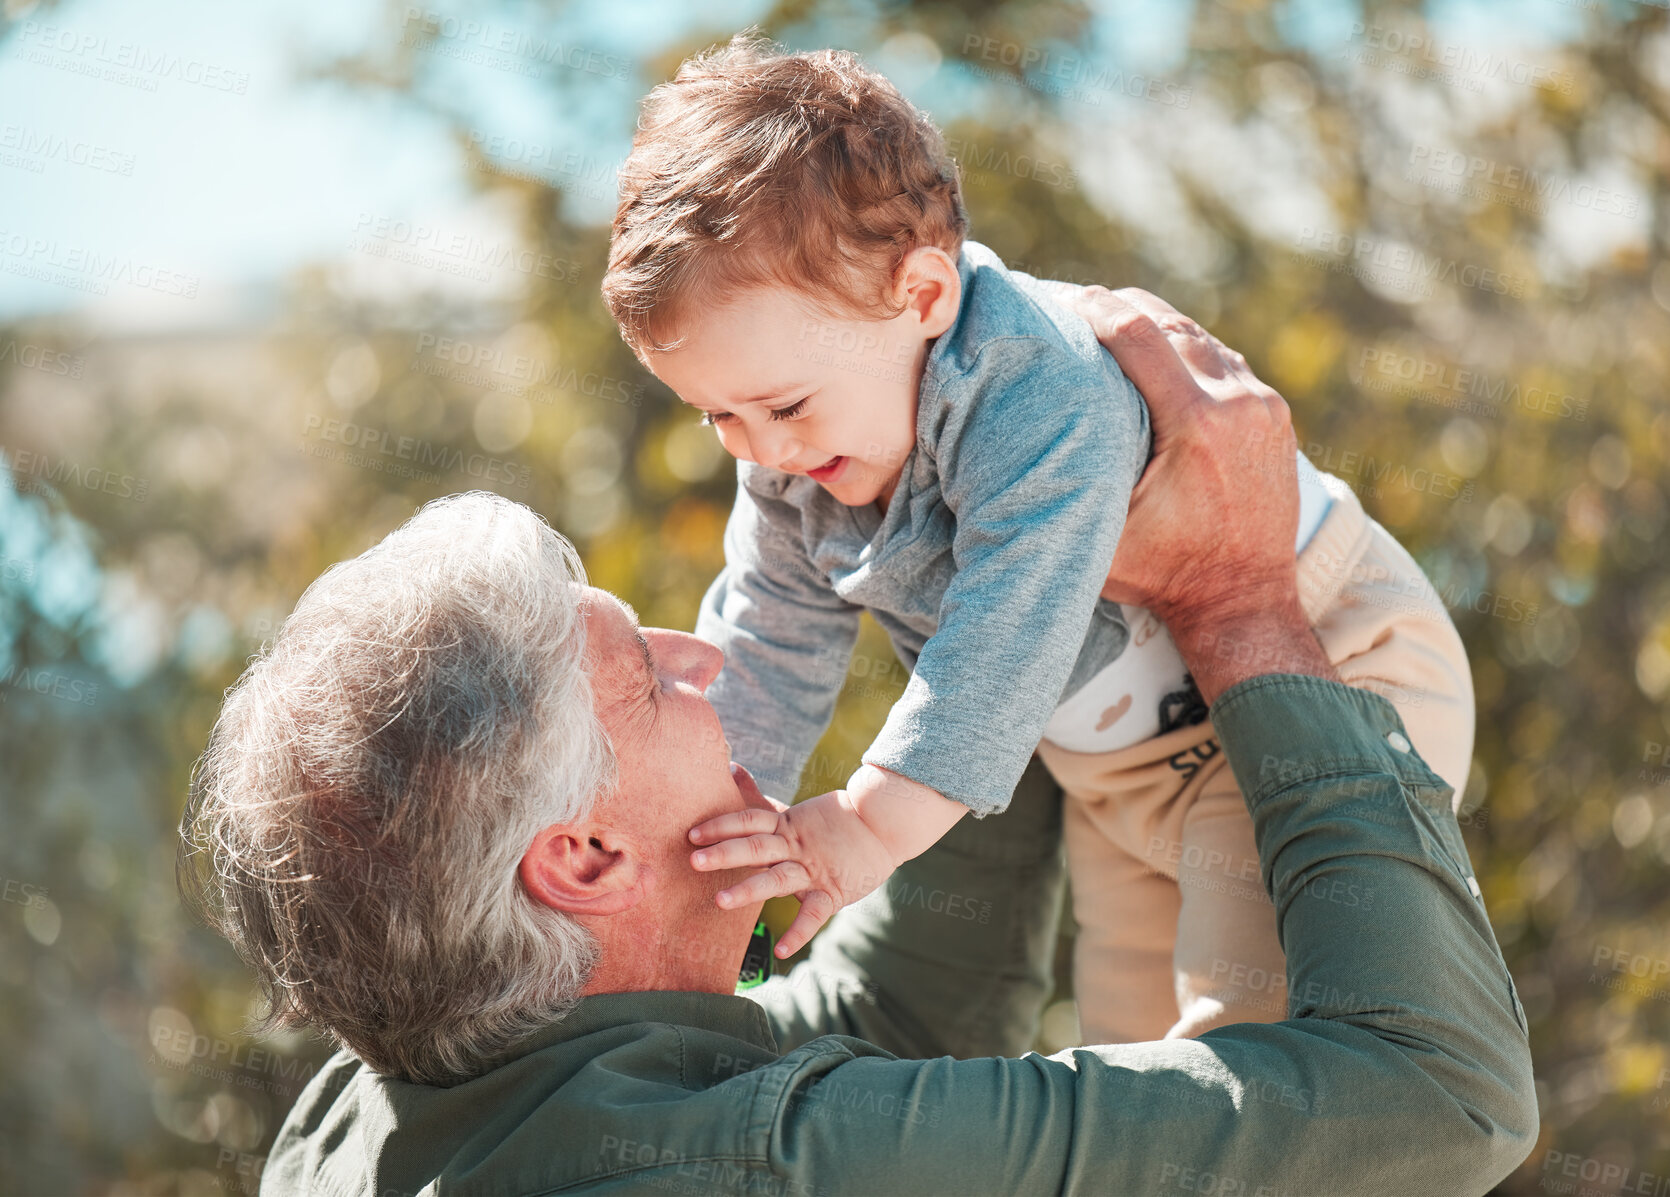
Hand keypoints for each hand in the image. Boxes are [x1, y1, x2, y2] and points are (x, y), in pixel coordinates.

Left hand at [688, 787, 901, 957]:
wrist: (885, 825)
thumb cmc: (834, 822)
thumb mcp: (793, 811)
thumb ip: (759, 798)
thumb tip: (730, 767)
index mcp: (786, 826)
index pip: (749, 820)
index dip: (721, 826)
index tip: (692, 834)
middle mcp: (796, 847)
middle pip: (756, 847)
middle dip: (725, 853)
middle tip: (694, 861)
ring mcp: (814, 870)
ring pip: (777, 879)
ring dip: (748, 889)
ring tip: (720, 901)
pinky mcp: (834, 891)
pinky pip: (815, 915)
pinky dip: (799, 933)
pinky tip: (783, 950)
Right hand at [1058, 285, 1336, 701]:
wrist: (1243, 602)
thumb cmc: (1165, 576)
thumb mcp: (1103, 535)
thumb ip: (1068, 484)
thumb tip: (1011, 435)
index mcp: (1197, 424)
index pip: (1136, 333)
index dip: (1089, 308)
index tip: (1052, 299)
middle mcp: (1238, 403)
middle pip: (1168, 321)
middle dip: (1115, 308)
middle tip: (1068, 305)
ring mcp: (1263, 406)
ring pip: (1199, 337)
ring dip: (1152, 325)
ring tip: (1104, 324)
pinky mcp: (1274, 415)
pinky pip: (1223, 362)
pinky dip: (1184, 351)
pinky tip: (1152, 356)